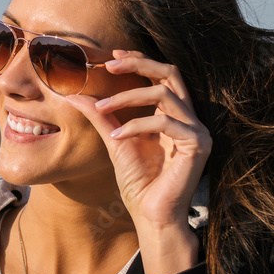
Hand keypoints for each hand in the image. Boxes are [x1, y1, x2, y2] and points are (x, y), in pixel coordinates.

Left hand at [64, 50, 211, 273]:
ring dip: (129, 97)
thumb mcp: (115, 142)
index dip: (139, 61)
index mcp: (173, 114)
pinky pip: (166, 122)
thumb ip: (101, 116)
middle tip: (110, 64)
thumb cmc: (138, 182)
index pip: (162, 76)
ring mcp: (196, 130)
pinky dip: (137, 125)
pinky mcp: (198, 145)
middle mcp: (188, 118)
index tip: (112, 57)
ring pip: (165, 94)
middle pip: (171, 73)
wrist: (151, 215)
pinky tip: (117, 136)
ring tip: (102, 107)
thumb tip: (75, 95)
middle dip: (140, 65)